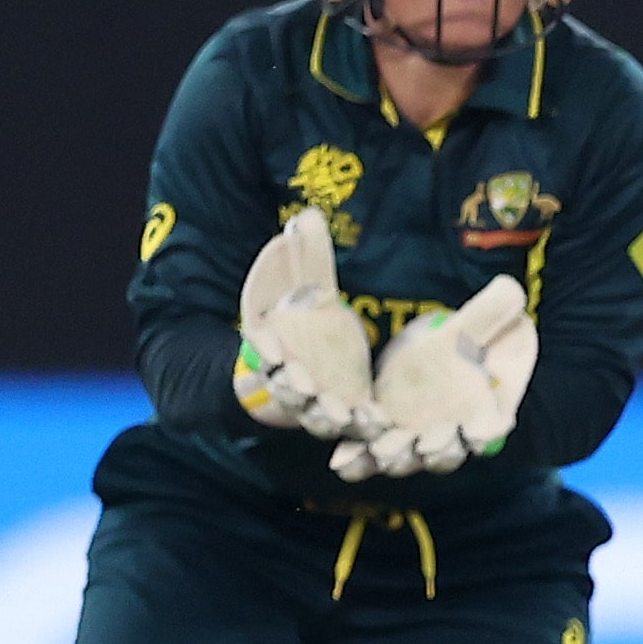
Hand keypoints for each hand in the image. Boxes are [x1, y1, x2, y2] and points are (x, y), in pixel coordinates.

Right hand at [234, 210, 376, 436]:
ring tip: (349, 417)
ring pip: (318, 416)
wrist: (303, 354)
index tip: (273, 351)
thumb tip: (306, 215)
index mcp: (270, 343)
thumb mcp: (303, 281)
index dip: (265, 350)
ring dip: (332, 419)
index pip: (261, 347)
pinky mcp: (345, 412)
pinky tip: (381, 424)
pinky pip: (351, 425)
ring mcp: (315, 401)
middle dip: (297, 392)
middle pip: (287, 389)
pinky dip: (363, 427)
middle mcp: (287, 378)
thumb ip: (305, 255)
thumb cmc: (297, 313)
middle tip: (309, 390)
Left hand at [334, 274, 536, 479]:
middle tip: (426, 446)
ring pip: (403, 458)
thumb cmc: (460, 343)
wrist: (428, 353)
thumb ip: (490, 312)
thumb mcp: (472, 325)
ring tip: (381, 452)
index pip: (487, 429)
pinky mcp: (378, 439)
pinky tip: (341, 459)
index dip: (482, 432)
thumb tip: (511, 288)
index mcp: (481, 414)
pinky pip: (367, 452)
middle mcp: (447, 439)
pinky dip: (357, 457)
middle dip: (436, 451)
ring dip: (394, 457)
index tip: (474, 430)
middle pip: (444, 454)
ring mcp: (412, 444)